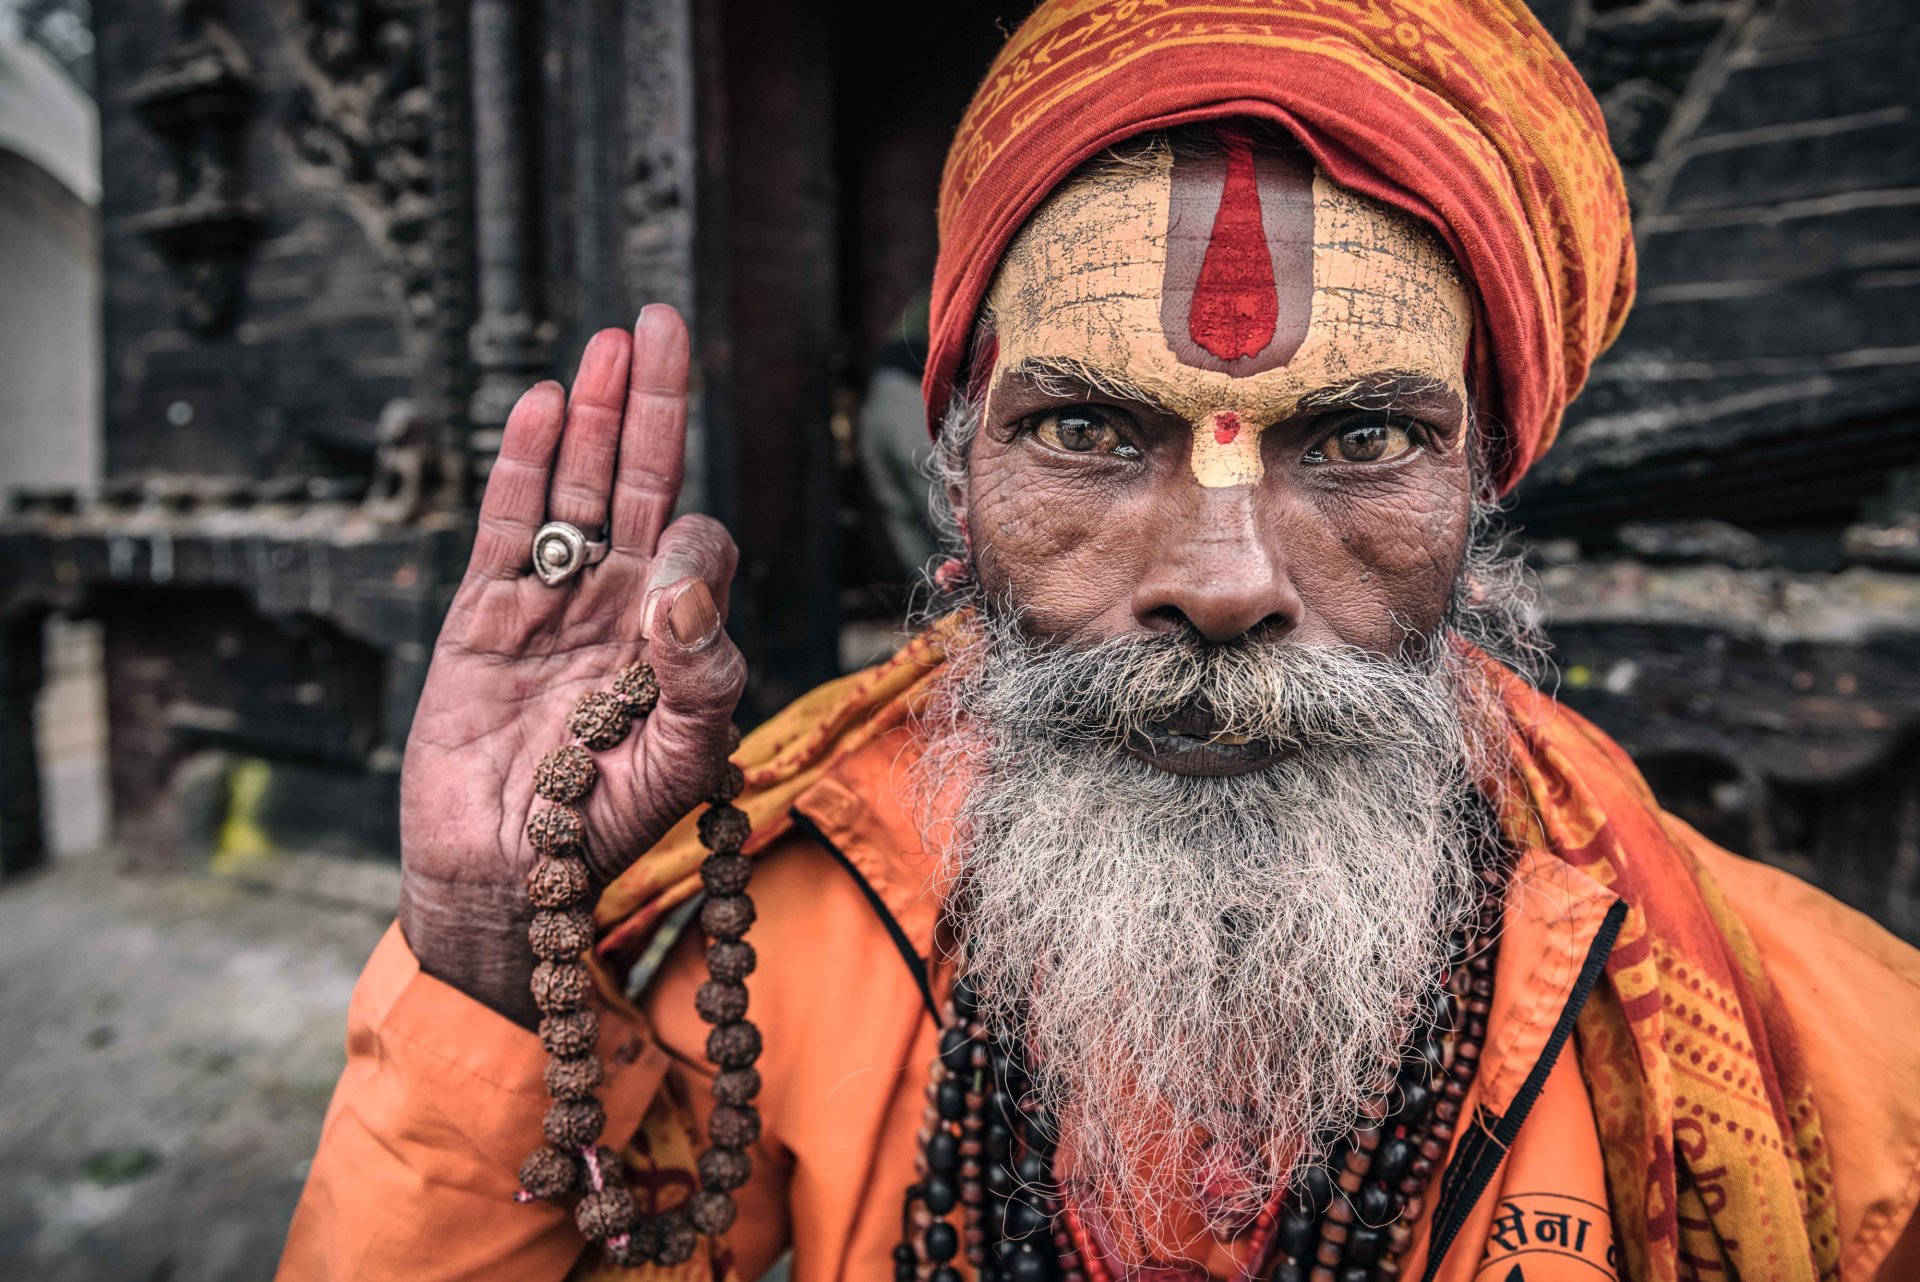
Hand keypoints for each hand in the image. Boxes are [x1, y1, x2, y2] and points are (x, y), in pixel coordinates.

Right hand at [396, 306, 746, 1024]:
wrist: (506, 877)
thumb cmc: (605, 828)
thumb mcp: (684, 761)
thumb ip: (702, 675)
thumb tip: (681, 581)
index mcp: (675, 638)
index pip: (699, 549)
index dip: (694, 542)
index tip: (667, 581)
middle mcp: (618, 607)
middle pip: (638, 482)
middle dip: (653, 404)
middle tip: (661, 321)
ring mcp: (550, 604)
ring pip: (574, 489)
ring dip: (592, 415)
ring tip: (610, 343)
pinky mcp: (485, 615)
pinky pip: (510, 525)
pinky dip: (523, 464)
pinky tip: (541, 402)